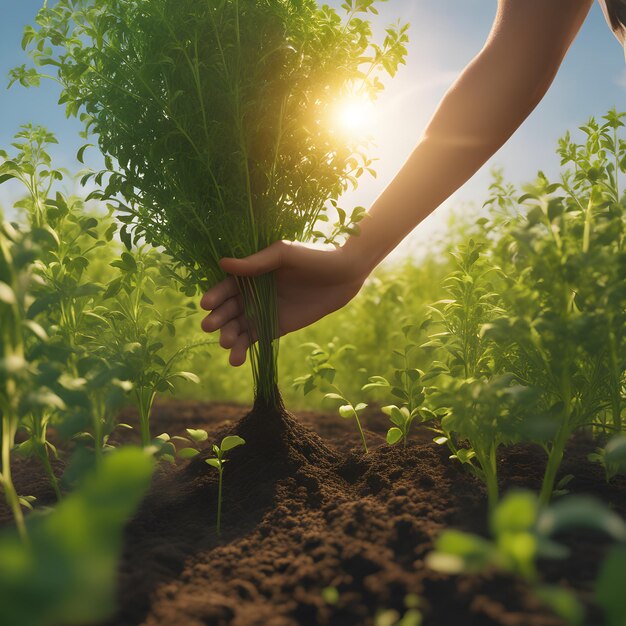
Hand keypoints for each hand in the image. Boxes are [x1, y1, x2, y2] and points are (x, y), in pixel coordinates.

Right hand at [200, 241, 366, 365]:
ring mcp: (264, 312)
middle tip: (210, 326)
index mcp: (251, 273)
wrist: (343, 274)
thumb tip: (223, 263)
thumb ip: (256, 263)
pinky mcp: (276, 328)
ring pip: (239, 327)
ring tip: (226, 343)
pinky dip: (244, 349)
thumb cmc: (313, 256)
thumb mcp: (283, 255)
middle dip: (218, 319)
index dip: (216, 295)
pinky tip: (236, 358)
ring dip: (230, 337)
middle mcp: (253, 293)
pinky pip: (256, 339)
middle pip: (229, 309)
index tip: (206, 304)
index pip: (227, 286)